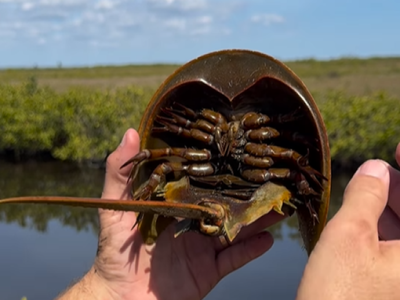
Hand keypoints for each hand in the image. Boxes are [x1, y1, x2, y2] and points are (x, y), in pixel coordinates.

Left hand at [57, 128, 284, 299]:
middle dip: (247, 193)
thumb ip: (120, 173)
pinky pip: (234, 259)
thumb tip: (129, 132)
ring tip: (278, 205)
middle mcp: (194, 223)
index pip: (203, 184)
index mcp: (177, 205)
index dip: (221, 170)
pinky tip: (268, 240)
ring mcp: (203, 247)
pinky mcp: (209, 271)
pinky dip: (250, 251)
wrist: (120, 296)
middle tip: (270, 178)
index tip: (239, 153)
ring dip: (257, 219)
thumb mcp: (115, 207)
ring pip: (236, 229)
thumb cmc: (114, 250)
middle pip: (226, 205)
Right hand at [296, 143, 399, 299]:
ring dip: (394, 204)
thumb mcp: (349, 236)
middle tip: (384, 166)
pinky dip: (388, 225)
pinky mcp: (395, 282)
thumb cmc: (339, 297)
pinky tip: (368, 212)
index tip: (399, 147)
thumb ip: (365, 196)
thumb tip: (374, 168)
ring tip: (372, 184)